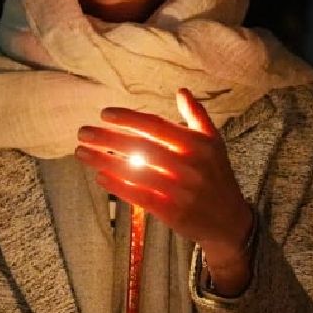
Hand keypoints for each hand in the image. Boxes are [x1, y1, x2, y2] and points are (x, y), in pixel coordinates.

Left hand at [75, 88, 255, 294]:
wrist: (230, 222)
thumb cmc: (217, 176)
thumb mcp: (214, 143)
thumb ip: (197, 116)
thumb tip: (182, 91)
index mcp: (198, 144)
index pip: (156, 125)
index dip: (128, 118)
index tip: (104, 114)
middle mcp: (190, 165)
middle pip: (140, 146)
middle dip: (107, 138)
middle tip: (83, 132)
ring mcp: (181, 190)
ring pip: (135, 171)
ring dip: (104, 161)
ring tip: (82, 153)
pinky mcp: (173, 212)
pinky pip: (140, 196)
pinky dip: (118, 186)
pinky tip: (100, 177)